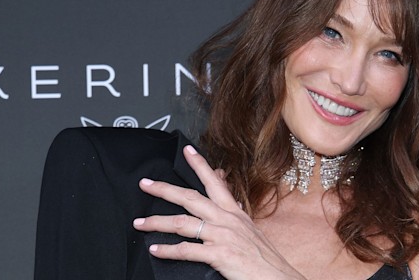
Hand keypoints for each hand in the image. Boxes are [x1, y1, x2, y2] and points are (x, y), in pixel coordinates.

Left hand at [133, 145, 304, 279]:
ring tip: (140, 223)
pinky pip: (186, 250)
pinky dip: (168, 250)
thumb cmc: (263, 258)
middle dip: (164, 189)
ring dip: (157, 222)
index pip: (215, 182)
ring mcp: (223, 236)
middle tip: (145, 184)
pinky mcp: (220, 254)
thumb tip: (222, 200)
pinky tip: (155, 249)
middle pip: (190, 198)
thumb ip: (233, 214)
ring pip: (182, 223)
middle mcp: (227, 220)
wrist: (278, 277)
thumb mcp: (249, 229)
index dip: (200, 165)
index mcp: (235, 212)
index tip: (187, 151)